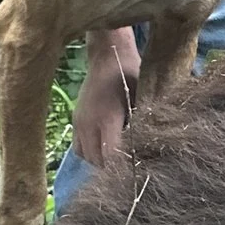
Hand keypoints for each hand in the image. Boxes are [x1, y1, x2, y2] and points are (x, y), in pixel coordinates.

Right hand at [70, 29, 138, 160]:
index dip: (123, 167)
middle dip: (114, 168)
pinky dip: (90, 153)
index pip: (110, 157)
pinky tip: (105, 147)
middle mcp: (89, 124)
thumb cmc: (131, 74)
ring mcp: (79, 123)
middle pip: (97, 161)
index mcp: (107, 119)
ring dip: (101, 161)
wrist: (108, 56)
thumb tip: (149, 150)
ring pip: (86, 157)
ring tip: (118, 157)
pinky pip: (78, 147)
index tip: (138, 168)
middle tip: (132, 166)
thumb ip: (142, 126)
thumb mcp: (142, 99)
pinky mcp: (75, 120)